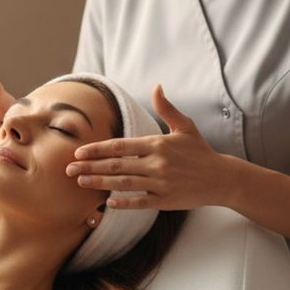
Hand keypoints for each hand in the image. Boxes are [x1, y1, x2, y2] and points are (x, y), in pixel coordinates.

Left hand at [65, 84, 229, 209]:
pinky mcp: (165, 201)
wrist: (221, 178)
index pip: (120, 146)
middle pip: (116, 165)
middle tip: (69, 169)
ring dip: (100, 184)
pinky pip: (139, 202)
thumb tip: (156, 86)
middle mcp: (156, 164)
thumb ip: (166, 108)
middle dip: (90, 167)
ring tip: (81, 182)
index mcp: (157, 144)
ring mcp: (160, 184)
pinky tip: (107, 203)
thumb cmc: (200, 151)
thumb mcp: (185, 126)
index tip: (80, 151)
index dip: (98, 149)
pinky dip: (123, 203)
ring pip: (123, 184)